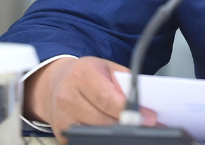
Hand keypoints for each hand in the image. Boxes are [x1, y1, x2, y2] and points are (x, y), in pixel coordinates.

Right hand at [24, 56, 157, 143]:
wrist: (56, 82)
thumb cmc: (85, 74)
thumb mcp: (106, 68)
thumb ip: (124, 82)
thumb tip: (142, 103)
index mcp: (81, 75)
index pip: (107, 98)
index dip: (129, 110)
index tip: (148, 118)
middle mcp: (67, 96)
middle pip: (103, 120)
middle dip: (127, 124)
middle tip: (145, 125)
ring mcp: (62, 117)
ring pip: (96, 133)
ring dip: (115, 132)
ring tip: (129, 127)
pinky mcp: (61, 133)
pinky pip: (86, 139)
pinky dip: (102, 137)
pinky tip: (110, 132)